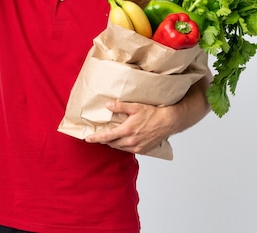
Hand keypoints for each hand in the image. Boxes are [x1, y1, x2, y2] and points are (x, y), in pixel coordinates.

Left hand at [84, 78, 210, 153]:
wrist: (168, 121)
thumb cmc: (153, 113)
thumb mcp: (135, 107)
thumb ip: (120, 107)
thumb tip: (107, 105)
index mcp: (127, 130)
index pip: (107, 137)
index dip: (96, 138)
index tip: (87, 139)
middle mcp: (131, 141)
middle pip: (112, 143)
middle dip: (105, 140)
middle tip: (100, 136)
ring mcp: (137, 147)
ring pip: (120, 148)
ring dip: (114, 143)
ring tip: (111, 137)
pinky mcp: (143, 150)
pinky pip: (129, 150)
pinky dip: (124, 146)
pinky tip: (124, 140)